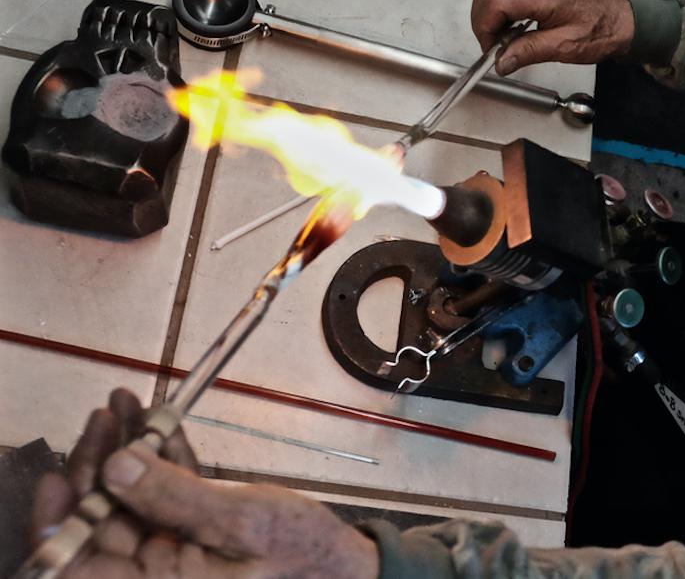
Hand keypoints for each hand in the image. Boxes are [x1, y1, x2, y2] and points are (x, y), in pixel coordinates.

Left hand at [29, 389, 377, 578]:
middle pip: (102, 520)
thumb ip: (175, 496)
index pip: (84, 563)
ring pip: (130, 497)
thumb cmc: (298, 551)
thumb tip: (116, 466)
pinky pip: (163, 489)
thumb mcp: (239, 521)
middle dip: (98, 466)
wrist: (343, 560)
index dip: (61, 522)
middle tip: (102, 418)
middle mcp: (157, 571)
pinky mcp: (193, 526)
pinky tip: (153, 419)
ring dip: (124, 450)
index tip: (60, 476)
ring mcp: (173, 547)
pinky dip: (159, 452)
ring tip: (123, 405)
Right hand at [471, 0, 633, 74]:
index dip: (485, 28)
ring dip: (490, 19)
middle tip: (495, 48)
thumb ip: (529, 52)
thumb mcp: (564, 47)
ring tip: (505, 42)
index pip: (494, 2)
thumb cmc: (601, 31)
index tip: (492, 50)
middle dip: (482, 23)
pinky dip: (501, 15)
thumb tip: (502, 61)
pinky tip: (513, 33)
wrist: (620, 22)